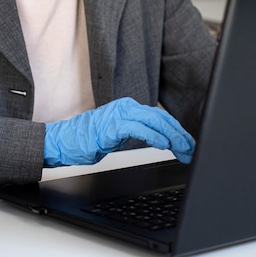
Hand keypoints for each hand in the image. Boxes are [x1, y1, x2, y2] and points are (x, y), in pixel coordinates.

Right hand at [44, 97, 194, 165]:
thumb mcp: (120, 135)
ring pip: (154, 121)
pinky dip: (153, 136)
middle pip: (162, 118)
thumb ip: (139, 132)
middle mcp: (127, 107)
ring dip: (172, 137)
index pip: (161, 117)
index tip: (189, 144)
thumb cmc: (89, 140)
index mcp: (130, 108)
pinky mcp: (112, 125)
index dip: (178, 131)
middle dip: (180, 135)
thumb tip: (163, 140)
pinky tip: (163, 144)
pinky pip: (138, 129)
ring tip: (183, 149)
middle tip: (191, 149)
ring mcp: (119, 114)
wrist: (64, 141)